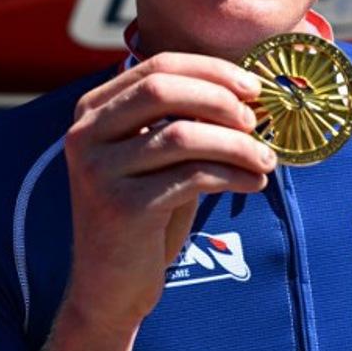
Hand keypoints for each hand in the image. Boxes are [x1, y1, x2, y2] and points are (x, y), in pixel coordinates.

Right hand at [60, 52, 275, 334]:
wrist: (110, 285)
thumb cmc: (145, 210)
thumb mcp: (155, 154)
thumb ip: (182, 117)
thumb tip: (247, 89)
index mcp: (93, 109)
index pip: (157, 65)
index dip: (211, 70)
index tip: (253, 85)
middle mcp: (85, 133)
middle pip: (162, 89)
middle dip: (220, 98)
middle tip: (256, 119)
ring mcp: (98, 170)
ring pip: (182, 135)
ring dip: (236, 144)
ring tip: (265, 160)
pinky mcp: (120, 207)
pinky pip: (191, 177)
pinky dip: (232, 175)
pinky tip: (254, 183)